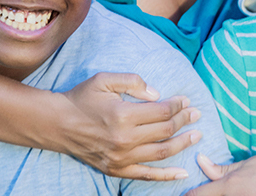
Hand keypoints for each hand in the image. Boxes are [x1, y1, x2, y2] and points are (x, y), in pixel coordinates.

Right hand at [55, 72, 202, 180]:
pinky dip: (167, 175)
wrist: (58, 124)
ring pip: (161, 152)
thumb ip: (132, 82)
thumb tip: (157, 94)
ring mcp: (121, 157)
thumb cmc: (82, 98)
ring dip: (182, 143)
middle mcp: (125, 139)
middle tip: (197, 114)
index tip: (186, 100)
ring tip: (196, 135)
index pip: (161, 111)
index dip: (177, 105)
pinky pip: (147, 175)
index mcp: (123, 115)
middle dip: (184, 121)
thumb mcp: (104, 80)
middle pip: (165, 130)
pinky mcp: (117, 170)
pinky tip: (183, 172)